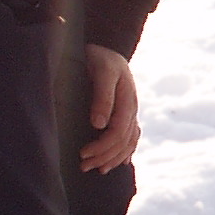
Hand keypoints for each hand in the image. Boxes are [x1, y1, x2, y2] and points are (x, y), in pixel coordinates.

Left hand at [81, 44, 139, 172]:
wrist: (107, 46)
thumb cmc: (101, 57)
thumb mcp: (102, 72)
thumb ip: (102, 97)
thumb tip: (98, 125)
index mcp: (127, 101)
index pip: (117, 133)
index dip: (101, 147)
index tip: (82, 154)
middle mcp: (132, 109)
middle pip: (122, 142)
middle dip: (103, 157)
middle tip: (83, 166)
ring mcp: (132, 111)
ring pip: (128, 142)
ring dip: (113, 158)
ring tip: (98, 169)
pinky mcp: (127, 112)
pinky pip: (132, 137)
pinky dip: (126, 151)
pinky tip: (121, 161)